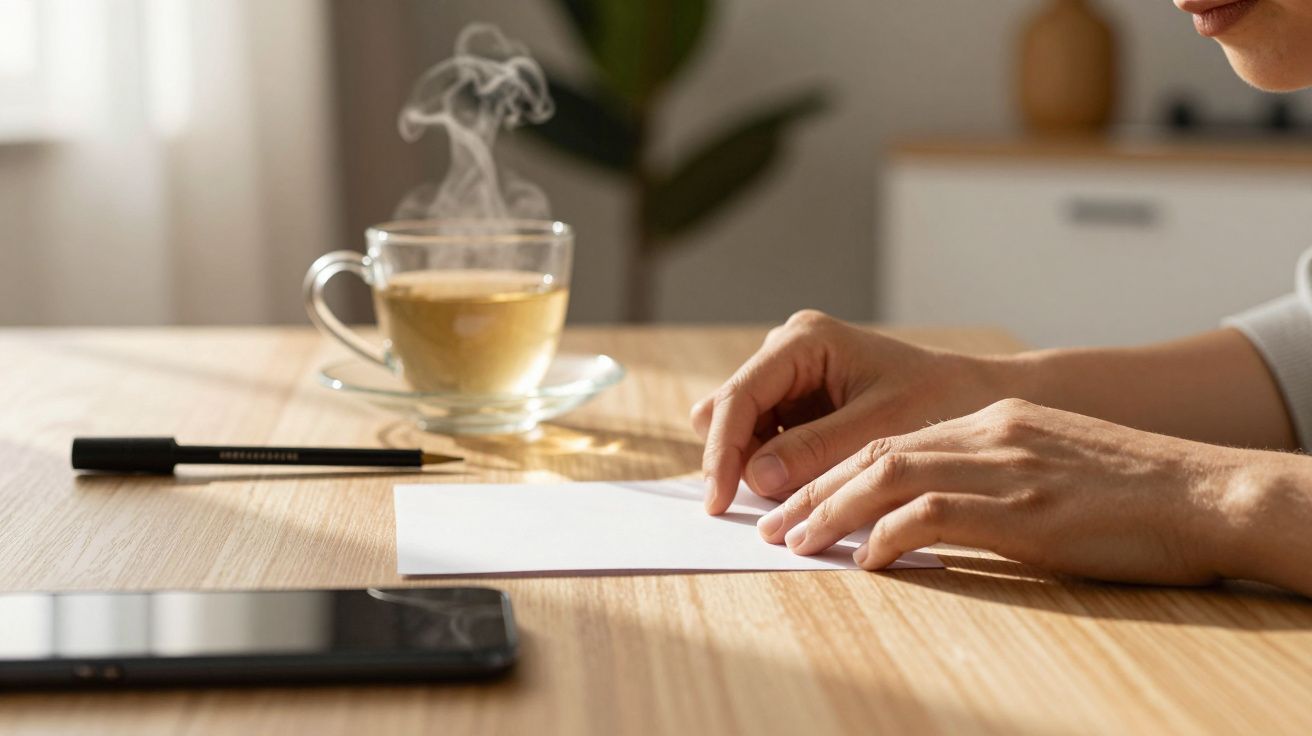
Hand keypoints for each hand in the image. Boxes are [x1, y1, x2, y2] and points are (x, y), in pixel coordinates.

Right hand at [693, 310, 1009, 513]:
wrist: (974, 397)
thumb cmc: (939, 401)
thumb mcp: (879, 430)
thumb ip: (815, 451)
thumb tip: (755, 477)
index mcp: (803, 341)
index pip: (739, 397)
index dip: (722, 452)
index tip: (718, 503)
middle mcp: (786, 351)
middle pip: (726, 411)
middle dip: (737, 460)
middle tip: (767, 507)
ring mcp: (787, 376)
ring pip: (740, 429)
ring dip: (756, 468)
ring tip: (800, 494)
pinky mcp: (795, 402)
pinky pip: (763, 440)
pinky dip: (774, 469)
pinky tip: (806, 485)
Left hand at [757, 398, 1247, 585]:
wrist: (1203, 492)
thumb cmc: (1130, 494)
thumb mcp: (1050, 471)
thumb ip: (990, 480)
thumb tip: (930, 516)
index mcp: (993, 421)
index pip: (892, 442)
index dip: (834, 472)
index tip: (796, 503)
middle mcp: (988, 432)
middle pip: (876, 454)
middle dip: (814, 490)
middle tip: (771, 524)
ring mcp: (1004, 466)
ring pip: (889, 476)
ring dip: (831, 512)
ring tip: (793, 544)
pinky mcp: (1023, 507)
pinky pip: (933, 514)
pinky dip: (888, 535)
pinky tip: (864, 560)